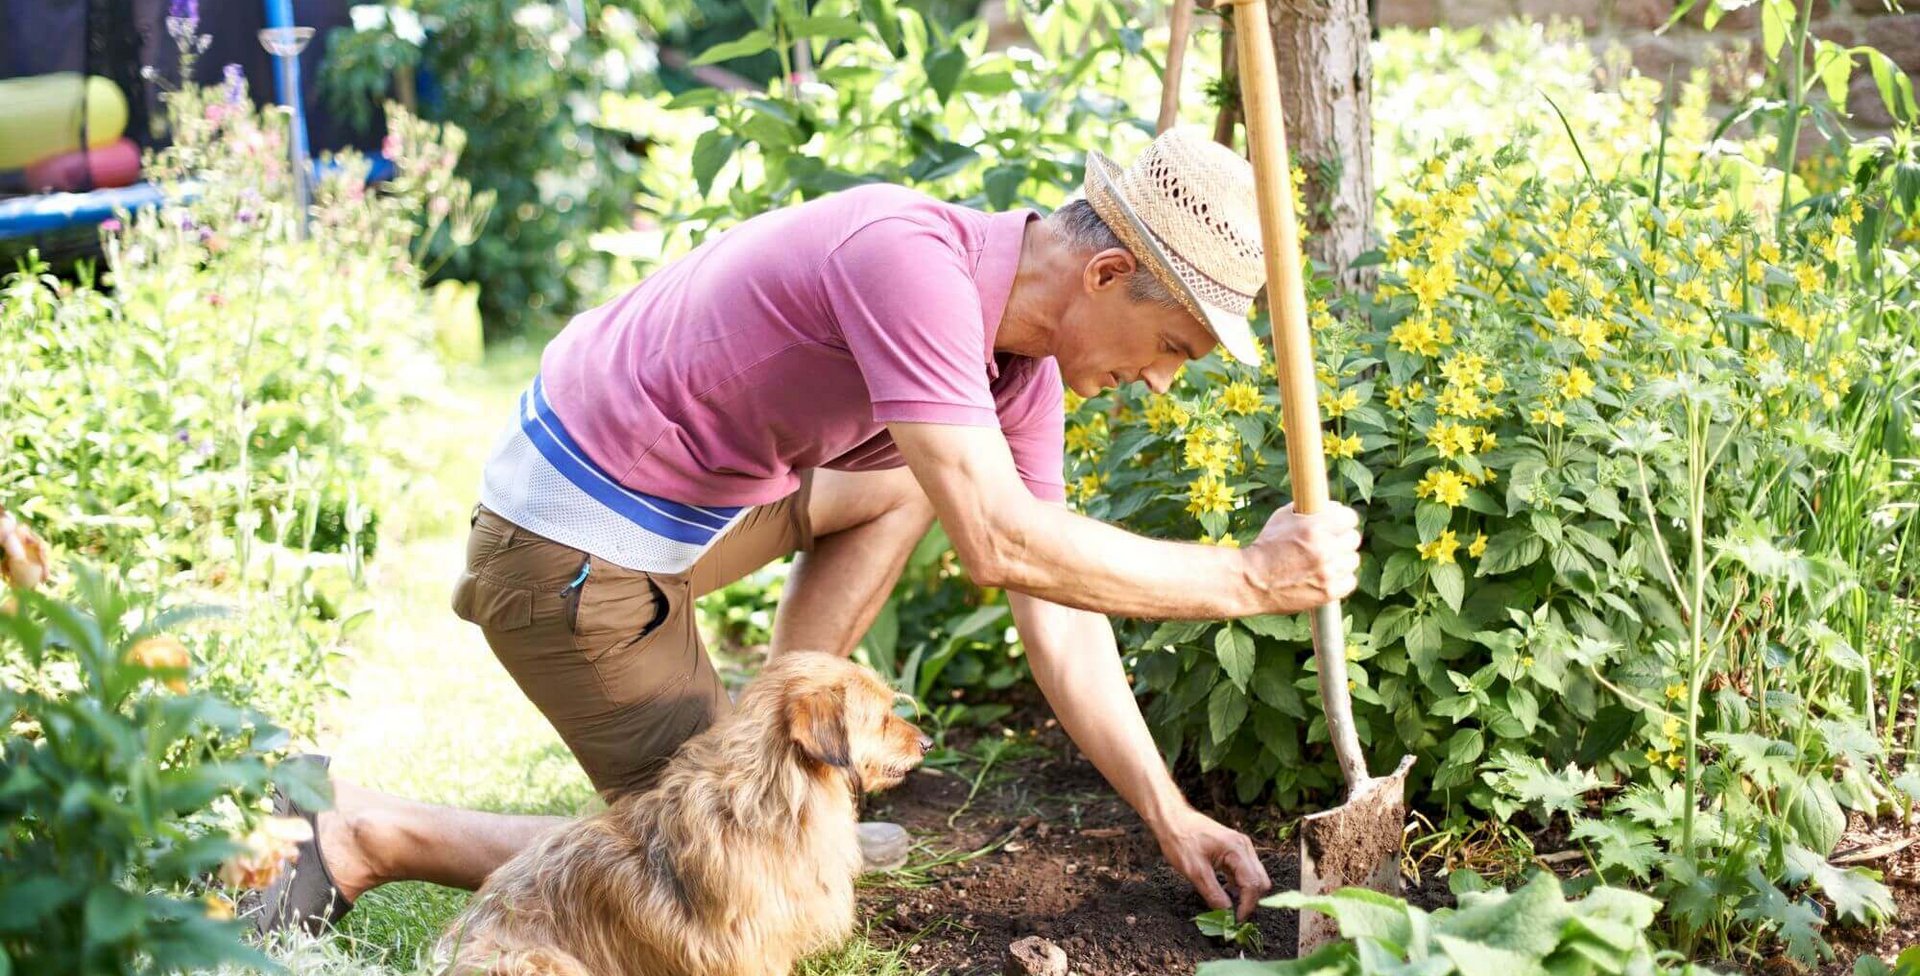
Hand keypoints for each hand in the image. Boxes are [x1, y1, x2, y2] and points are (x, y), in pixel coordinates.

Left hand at [1152, 805, 1271, 920]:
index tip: (1236, 920)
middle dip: (1249, 900)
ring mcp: (1241, 848)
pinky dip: (1238, 885)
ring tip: (1226, 904)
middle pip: (1260, 881)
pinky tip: (1224, 891)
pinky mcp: (1234, 851)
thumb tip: (1227, 913)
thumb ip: (1213, 893)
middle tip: (1233, 915)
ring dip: (1244, 893)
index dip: (1247, 905)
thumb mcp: (1194, 871)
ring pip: (1254, 877)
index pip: (1253, 883)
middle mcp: (1244, 847)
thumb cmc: (1181, 840)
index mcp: (1237, 849)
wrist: (1172, 819)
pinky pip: (1244, 872)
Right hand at [1243, 502, 1361, 613]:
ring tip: (1326, 561)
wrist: (1250, 580)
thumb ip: (1310, 510)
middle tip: (1330, 543)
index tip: (1338, 524)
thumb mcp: (1282, 518)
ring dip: (1342, 559)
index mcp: (1313, 527)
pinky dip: (1341, 579)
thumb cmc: (1266, 547)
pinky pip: (1350, 581)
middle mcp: (1324, 549)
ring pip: (1353, 560)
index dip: (1342, 520)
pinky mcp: (1329, 592)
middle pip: (1353, 538)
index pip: (1349, 517)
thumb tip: (1332, 507)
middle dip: (1341, 538)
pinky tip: (1327, 576)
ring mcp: (1328, 572)